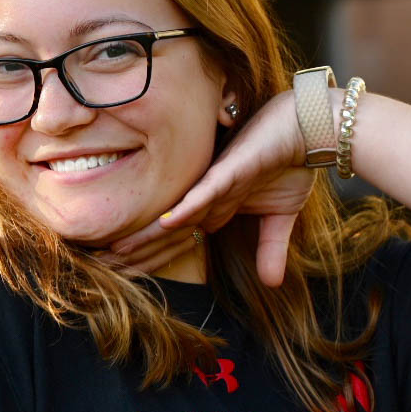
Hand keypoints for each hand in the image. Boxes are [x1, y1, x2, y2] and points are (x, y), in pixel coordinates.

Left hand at [109, 90, 314, 286]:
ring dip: (148, 234)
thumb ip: (271, 248)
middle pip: (166, 230)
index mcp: (214, 205)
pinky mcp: (231, 168)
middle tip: (102, 269)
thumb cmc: (290, 163)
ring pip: (177, 212)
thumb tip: (272, 283)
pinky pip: (205, 190)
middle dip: (137, 252)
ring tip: (117, 252)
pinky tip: (167, 221)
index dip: (152, 258)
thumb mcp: (281, 217)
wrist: (308, 128)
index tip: (124, 277)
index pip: (177, 238)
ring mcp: (216, 181)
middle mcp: (207, 195)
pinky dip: (188, 206)